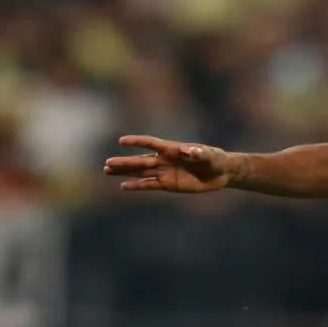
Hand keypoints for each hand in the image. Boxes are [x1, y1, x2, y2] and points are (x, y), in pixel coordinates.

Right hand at [103, 135, 232, 192]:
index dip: (137, 142)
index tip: (122, 141)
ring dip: (125, 172)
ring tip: (107, 170)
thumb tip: (188, 150)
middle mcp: (165, 159)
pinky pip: (149, 185)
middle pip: (141, 160)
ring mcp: (165, 172)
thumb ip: (198, 153)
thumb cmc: (215, 159)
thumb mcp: (209, 155)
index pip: (151, 143)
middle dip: (125, 162)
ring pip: (141, 172)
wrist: (220, 173)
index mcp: (172, 149)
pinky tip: (123, 186)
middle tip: (107, 163)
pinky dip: (137, 186)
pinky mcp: (168, 184)